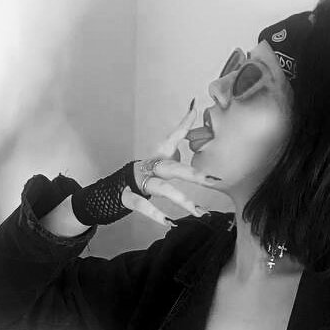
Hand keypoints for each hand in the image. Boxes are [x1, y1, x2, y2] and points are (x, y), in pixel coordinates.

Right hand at [120, 102, 223, 227]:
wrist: (115, 188)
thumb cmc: (148, 171)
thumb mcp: (165, 153)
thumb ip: (180, 135)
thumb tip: (194, 108)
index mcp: (158, 155)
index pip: (173, 137)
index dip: (184, 123)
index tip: (195, 108)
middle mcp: (149, 166)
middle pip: (172, 168)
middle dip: (193, 174)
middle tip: (213, 181)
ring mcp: (138, 182)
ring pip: (161, 189)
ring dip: (182, 201)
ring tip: (199, 212)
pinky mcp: (129, 197)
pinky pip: (142, 206)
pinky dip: (155, 214)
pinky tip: (169, 222)